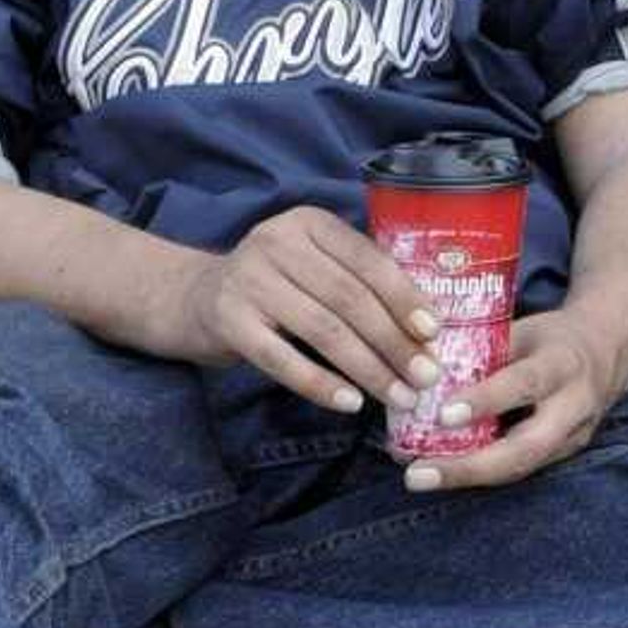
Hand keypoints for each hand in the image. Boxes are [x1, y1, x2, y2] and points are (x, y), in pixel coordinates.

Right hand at [150, 206, 439, 415]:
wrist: (192, 298)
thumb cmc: (276, 286)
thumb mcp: (314, 266)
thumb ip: (360, 282)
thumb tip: (427, 329)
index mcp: (310, 224)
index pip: (368, 260)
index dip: (405, 297)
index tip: (434, 333)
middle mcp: (277, 243)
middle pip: (350, 298)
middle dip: (394, 342)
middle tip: (427, 377)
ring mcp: (249, 281)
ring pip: (323, 330)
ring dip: (368, 368)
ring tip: (399, 397)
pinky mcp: (227, 321)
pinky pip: (282, 359)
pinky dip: (320, 384)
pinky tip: (350, 403)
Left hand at [400, 307, 627, 491]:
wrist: (608, 354)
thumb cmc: (553, 338)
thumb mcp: (523, 330)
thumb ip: (483, 349)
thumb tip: (421, 364)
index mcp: (563, 364)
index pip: (525, 384)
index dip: (486, 400)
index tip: (443, 413)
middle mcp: (573, 408)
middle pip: (525, 448)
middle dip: (469, 466)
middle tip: (418, 473)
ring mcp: (572, 438)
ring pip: (520, 468)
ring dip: (467, 477)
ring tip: (420, 477)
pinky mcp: (562, 455)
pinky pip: (519, 470)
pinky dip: (479, 474)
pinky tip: (440, 472)